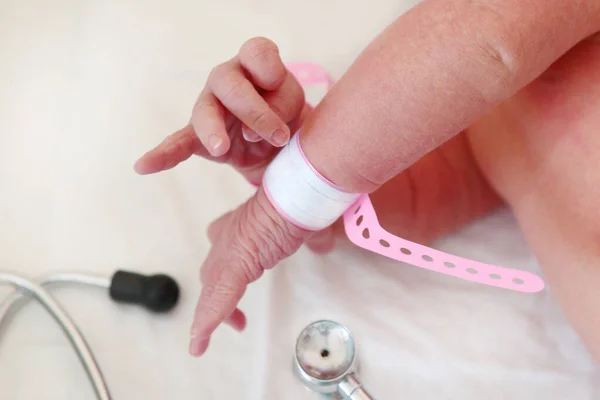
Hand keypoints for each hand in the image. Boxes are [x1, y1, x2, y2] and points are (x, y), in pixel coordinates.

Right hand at [134, 37, 304, 184]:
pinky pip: (178, 142)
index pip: (257, 53)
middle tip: (278, 137)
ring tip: (221, 147)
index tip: (277, 85)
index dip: (269, 69)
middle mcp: (227, 78)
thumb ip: (281, 107)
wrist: (277, 142)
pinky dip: (163, 155)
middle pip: (230, 84)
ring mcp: (208, 104)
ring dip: (214, 130)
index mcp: (254, 64)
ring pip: (204, 111)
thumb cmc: (285, 113)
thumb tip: (251, 131)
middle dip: (255, 111)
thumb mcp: (295, 107)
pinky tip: (144, 166)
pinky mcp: (197, 135)